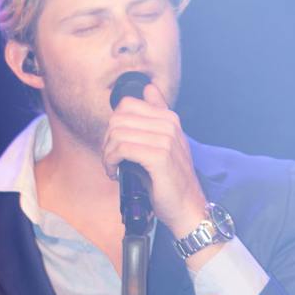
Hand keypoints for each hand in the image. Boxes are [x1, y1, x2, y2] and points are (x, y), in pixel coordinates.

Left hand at [101, 82, 207, 236]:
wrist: (187, 207)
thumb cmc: (170, 180)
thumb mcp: (164, 143)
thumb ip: (156, 115)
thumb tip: (148, 88)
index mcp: (169, 118)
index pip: (127, 104)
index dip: (113, 125)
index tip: (115, 145)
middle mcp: (168, 125)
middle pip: (118, 118)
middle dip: (106, 140)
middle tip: (110, 159)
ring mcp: (165, 139)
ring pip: (117, 134)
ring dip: (107, 154)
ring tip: (112, 167)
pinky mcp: (159, 157)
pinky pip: (122, 149)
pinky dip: (111, 161)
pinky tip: (115, 173)